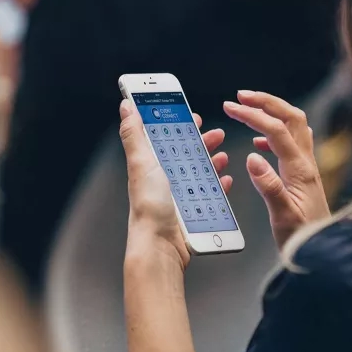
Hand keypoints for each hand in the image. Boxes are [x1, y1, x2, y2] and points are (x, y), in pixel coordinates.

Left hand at [119, 100, 231, 270]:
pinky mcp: (191, 212)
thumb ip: (134, 134)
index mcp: (150, 166)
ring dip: (211, 161)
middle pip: (185, 154)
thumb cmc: (149, 207)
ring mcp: (178, 196)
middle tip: (215, 132)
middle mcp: (163, 180)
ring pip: (199, 172)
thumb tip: (126, 106)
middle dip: (201, 141)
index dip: (176, 124)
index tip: (190, 113)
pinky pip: (209, 195)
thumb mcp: (141, 162)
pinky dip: (218, 185)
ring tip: (222, 154)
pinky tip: (224, 179)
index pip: (163, 138)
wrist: (160, 245)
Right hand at [224, 91, 329, 248]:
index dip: (252, 114)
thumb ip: (268, 186)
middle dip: (265, 102)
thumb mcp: (282, 217)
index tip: (231, 107)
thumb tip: (252, 157)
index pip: (275, 130)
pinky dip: (274, 133)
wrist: (326, 255)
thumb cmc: (304, 240)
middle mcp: (306, 164)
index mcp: (299, 170)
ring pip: (293, 126)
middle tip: (241, 96)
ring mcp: (307, 168)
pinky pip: (291, 143)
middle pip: (290, 117)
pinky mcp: (304, 176)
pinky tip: (259, 142)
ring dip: (271, 113)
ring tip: (248, 110)